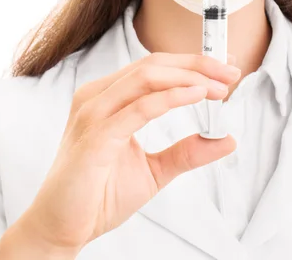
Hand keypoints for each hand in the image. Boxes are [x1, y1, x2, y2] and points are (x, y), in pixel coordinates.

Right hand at [20, 52, 240, 251]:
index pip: (155, 67)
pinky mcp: (95, 135)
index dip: (192, 63)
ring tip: (219, 86)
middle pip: (154, 64)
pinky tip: (196, 96)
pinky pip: (139, 107)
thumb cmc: (98, 195)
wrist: (60, 228)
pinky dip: (172, 97)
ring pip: (146, 76)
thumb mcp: (154, 170)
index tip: (226, 70)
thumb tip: (226, 138)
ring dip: (189, 77)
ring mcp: (94, 112)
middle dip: (197, 64)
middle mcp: (98, 96)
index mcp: (108, 97)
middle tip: (230, 73)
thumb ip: (186, 152)